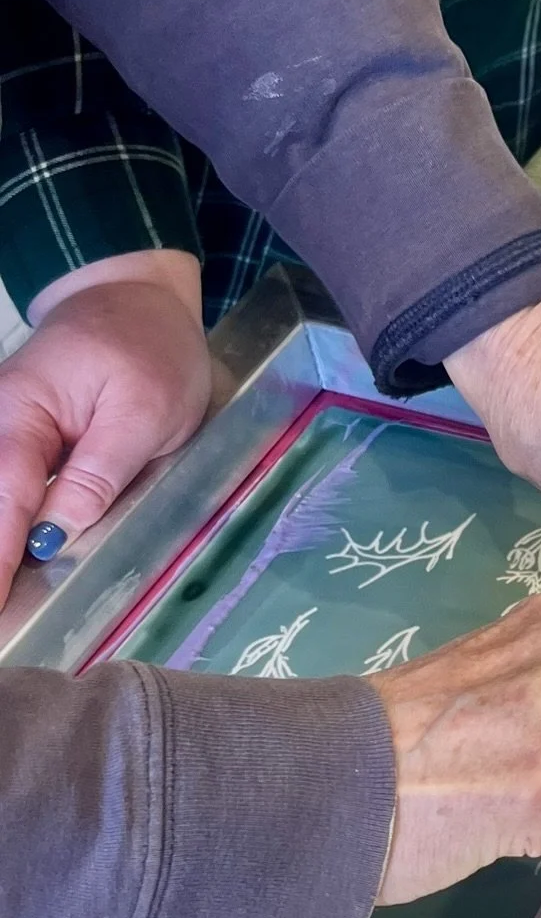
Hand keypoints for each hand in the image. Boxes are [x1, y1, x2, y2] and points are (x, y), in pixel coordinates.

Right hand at [0, 250, 210, 608]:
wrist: (134, 297)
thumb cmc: (149, 346)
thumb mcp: (145, 410)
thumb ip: (100, 470)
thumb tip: (59, 530)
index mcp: (23, 413)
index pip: (5, 501)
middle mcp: (0, 425)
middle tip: (4, 620)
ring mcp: (6, 434)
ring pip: (0, 502)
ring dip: (6, 546)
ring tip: (10, 604)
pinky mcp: (21, 445)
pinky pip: (10, 493)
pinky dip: (13, 527)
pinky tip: (15, 567)